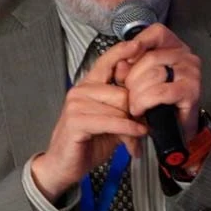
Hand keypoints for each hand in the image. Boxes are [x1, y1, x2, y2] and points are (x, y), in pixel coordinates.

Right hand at [31, 40, 147, 201]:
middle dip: (136, 114)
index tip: (138, 44)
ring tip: (135, 142)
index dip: (123, 51)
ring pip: (120, 108)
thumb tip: (147, 95)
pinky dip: (127, 131)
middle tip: (142, 130)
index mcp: (89, 85)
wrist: (64, 165)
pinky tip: (134, 140)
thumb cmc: (88, 142)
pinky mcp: (76, 120)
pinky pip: (111, 122)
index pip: (107, 60)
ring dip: (132, 129)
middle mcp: (81, 90)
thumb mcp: (112, 121)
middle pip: (123, 92)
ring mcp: (76, 104)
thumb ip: (125, 106)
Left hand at [117, 23, 202, 141]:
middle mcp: (186, 57)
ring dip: (137, 92)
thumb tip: (121, 62)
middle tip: (128, 92)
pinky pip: (161, 92)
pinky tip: (140, 108)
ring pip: (154, 74)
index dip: (140, 42)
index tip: (127, 58)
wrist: (174, 131)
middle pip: (150, 56)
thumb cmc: (157, 103)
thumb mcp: (138, 80)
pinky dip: (146, 101)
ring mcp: (191, 73)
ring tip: (134, 103)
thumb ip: (128, 67)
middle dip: (132, 77)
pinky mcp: (191, 92)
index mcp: (174, 48)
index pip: (157, 33)